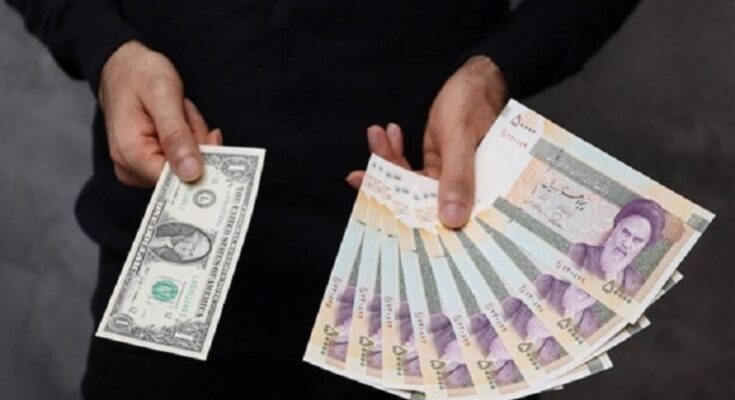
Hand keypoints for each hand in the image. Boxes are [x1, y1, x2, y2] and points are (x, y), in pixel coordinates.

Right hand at [98, 40, 222, 187]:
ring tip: (178, 111)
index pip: (178, 180)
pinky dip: (188, 137)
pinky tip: (178, 118)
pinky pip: (182, 158)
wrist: (123, 65)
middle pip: (185, 172)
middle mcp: (131, 168)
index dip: (202, 161)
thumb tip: (192, 174)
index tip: (209, 135)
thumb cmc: (138, 75)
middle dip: (195, 141)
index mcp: (131, 155)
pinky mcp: (149, 163)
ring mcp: (139, 168)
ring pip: (188, 164)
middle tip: (184, 113)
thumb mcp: (163, 97)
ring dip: (192, 136)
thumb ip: (177, 136)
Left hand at [347, 55, 507, 227]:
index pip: (437, 214)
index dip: (403, 211)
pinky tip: (389, 132)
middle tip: (357, 176)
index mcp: (475, 194)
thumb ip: (456, 177)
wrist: (479, 77)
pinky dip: (395, 151)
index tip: (372, 201)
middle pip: (416, 200)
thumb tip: (452, 220)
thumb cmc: (474, 103)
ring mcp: (446, 177)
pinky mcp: (437, 163)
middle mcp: (460, 191)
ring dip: (387, 160)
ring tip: (375, 134)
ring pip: (409, 180)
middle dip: (386, 185)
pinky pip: (410, 165)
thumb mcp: (461, 139)